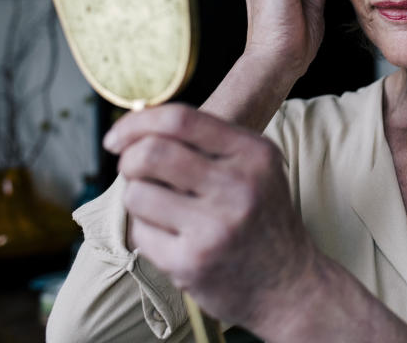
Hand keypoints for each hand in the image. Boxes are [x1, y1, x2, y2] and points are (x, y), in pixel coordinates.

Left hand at [105, 104, 316, 330]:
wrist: (289, 286)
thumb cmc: (261, 218)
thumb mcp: (256, 168)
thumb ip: (209, 142)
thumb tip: (137, 129)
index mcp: (255, 153)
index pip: (180, 120)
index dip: (138, 122)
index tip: (117, 137)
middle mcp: (238, 186)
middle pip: (150, 153)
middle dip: (129, 159)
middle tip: (134, 171)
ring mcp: (214, 227)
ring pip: (137, 193)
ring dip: (137, 197)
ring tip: (160, 208)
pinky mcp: (191, 262)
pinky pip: (140, 232)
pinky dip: (146, 231)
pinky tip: (171, 237)